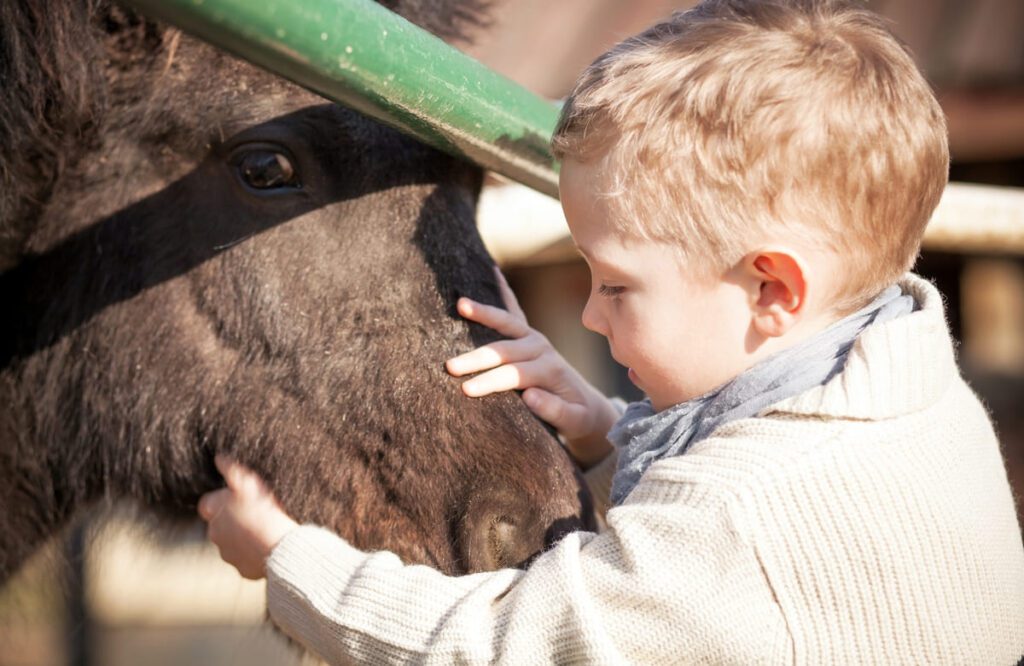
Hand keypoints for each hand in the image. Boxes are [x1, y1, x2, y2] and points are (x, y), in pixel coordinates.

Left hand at [197, 455, 298, 579]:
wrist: (278, 545)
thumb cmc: (262, 510)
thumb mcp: (248, 482)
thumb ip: (231, 470)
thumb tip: (218, 458)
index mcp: (214, 512)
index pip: (207, 504)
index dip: (220, 500)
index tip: (236, 498)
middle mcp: (215, 534)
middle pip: (219, 525)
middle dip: (232, 520)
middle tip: (254, 513)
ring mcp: (228, 554)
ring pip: (232, 544)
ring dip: (243, 538)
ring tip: (264, 530)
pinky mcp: (242, 569)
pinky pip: (246, 560)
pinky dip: (254, 554)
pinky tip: (268, 546)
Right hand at [446, 268, 616, 467]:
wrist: (587, 405)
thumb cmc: (576, 416)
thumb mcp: (574, 421)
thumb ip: (554, 410)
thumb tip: (531, 396)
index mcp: (550, 370)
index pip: (514, 375)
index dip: (490, 382)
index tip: (466, 390)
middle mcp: (541, 349)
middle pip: (504, 350)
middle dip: (476, 358)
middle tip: (449, 366)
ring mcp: (534, 338)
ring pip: (506, 324)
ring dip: (483, 314)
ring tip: (460, 304)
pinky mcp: (528, 335)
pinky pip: (513, 311)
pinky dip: (503, 291)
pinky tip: (492, 271)